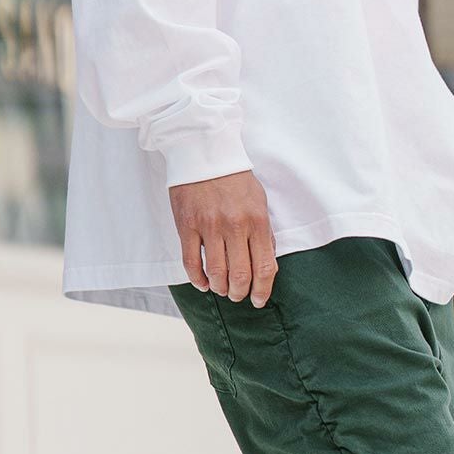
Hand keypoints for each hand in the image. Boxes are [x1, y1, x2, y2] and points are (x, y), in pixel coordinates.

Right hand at [170, 169, 277, 305]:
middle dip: (240, 293)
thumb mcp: (259, 202)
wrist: (204, 153)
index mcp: (257, 221)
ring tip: (221, 289)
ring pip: (216, 273)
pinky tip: (203, 283)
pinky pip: (191, 263)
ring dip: (220, 288)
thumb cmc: (234, 178)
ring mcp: (209, 227)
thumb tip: (267, 262)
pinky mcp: (187, 226)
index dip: (263, 290)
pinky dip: (198, 280)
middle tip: (237, 296)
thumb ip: (264, 233)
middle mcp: (234, 226)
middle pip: (240, 276)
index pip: (265, 267)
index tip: (259, 299)